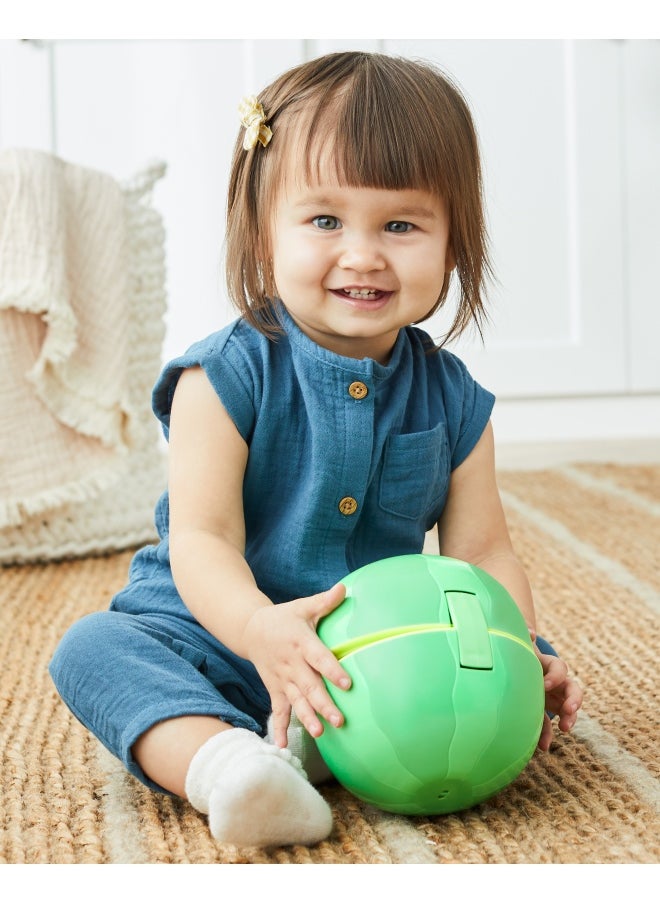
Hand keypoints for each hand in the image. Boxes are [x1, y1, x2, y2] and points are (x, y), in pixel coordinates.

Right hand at [241, 583, 351, 748]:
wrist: (250, 629)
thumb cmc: (284, 618)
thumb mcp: (303, 607)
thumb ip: (325, 601)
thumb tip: (345, 588)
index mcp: (301, 642)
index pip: (320, 658)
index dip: (333, 670)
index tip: (348, 683)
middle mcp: (292, 664)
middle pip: (310, 686)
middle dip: (324, 704)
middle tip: (340, 719)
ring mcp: (282, 679)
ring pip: (296, 701)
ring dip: (307, 718)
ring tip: (320, 733)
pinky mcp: (275, 689)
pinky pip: (277, 711)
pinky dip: (278, 728)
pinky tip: (280, 746)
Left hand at [530, 631, 582, 751]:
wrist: (514, 665)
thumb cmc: (518, 655)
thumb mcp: (520, 646)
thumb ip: (525, 639)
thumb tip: (530, 632)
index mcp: (549, 666)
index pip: (560, 669)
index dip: (555, 676)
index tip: (545, 684)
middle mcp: (555, 683)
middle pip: (573, 690)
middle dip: (574, 700)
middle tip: (569, 710)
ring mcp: (553, 699)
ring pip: (567, 710)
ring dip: (569, 719)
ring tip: (565, 729)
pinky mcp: (544, 712)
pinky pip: (549, 726)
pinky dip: (547, 736)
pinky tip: (542, 748)